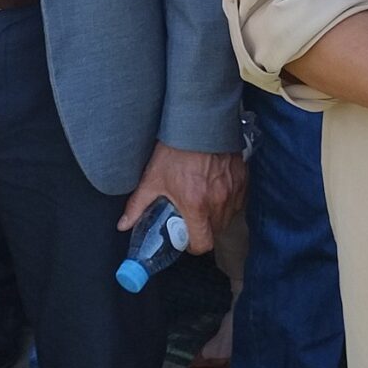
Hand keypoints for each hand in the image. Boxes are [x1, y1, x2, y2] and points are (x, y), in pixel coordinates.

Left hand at [117, 143, 241, 253]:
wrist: (199, 122)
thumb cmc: (176, 149)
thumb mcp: (153, 178)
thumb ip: (138, 205)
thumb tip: (124, 224)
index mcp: (195, 205)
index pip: (202, 244)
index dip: (193, 246)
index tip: (185, 238)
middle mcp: (218, 201)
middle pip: (215, 232)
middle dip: (203, 230)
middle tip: (191, 218)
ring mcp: (233, 191)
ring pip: (227, 217)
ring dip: (216, 216)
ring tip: (202, 201)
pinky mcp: (243, 180)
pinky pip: (237, 201)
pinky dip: (228, 201)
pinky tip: (215, 189)